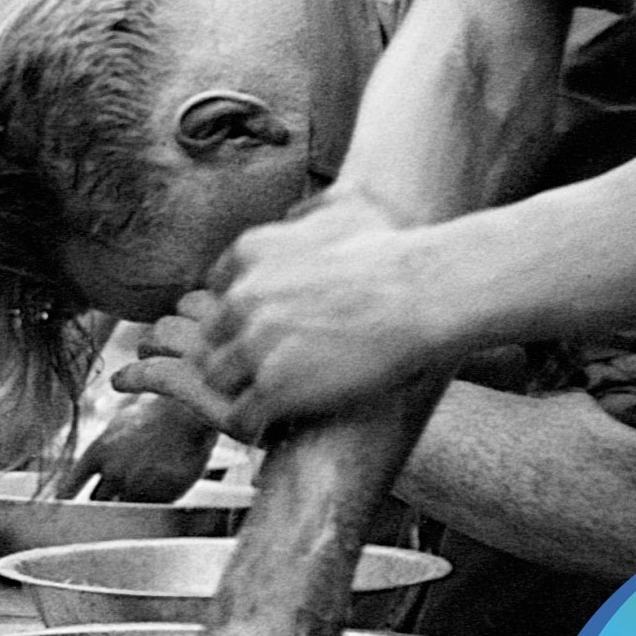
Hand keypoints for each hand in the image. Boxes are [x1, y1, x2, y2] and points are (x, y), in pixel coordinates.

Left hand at [54, 396, 218, 503]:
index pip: (72, 485)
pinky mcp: (159, 497)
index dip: (66, 499)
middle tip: (110, 499)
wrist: (189, 417)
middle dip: (104, 500)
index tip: (61, 510)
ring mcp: (136, 487)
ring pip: (123, 508)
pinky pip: (148, 510)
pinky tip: (160, 490)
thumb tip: (97, 467)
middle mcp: (112, 473)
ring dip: (128, 504)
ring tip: (140, 493)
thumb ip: (104, 450)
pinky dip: (151, 505)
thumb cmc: (155, 415)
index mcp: (97, 452)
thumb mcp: (119, 425)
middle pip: (98, 501)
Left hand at [129, 187, 459, 434]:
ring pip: (219, 380)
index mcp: (250, 253)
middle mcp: (241, 296)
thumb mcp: (344, 209)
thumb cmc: (396, 252)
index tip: (267, 333)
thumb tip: (297, 214)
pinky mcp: (273, 387)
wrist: (422, 293)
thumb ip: (310, 212)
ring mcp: (253, 343)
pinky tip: (279, 426)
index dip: (241, 318)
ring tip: (272, 404)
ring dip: (243, 392)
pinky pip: (240, 417)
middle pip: (213, 338)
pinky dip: (256, 426)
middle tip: (268, 373)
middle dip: (236, 355)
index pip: (217, 294)